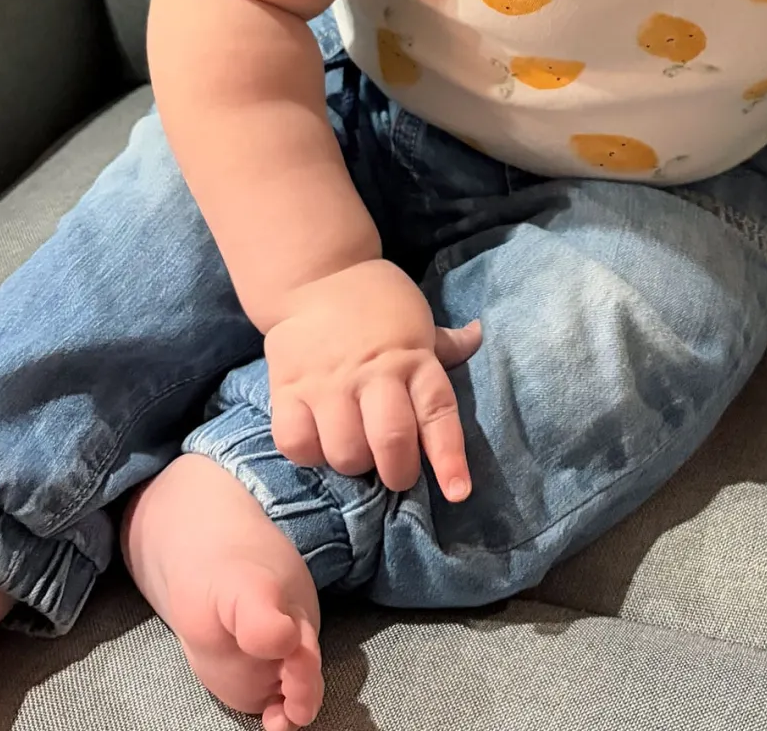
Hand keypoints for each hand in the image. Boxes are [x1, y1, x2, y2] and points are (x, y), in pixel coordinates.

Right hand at [263, 258, 483, 498]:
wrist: (317, 275)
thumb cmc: (376, 302)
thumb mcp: (416, 319)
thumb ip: (444, 344)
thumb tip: (478, 337)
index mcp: (412, 357)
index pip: (437, 412)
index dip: (449, 457)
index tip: (458, 491)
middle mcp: (374, 373)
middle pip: (391, 441)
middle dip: (398, 472)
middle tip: (395, 472)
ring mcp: (329, 382)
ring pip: (345, 452)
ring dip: (353, 464)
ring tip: (355, 450)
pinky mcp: (288, 387)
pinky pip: (296, 443)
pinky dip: (309, 454)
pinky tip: (318, 441)